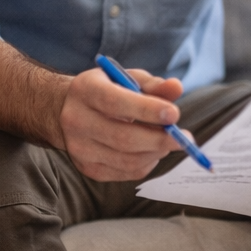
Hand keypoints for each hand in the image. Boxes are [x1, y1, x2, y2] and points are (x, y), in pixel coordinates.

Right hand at [58, 67, 182, 180]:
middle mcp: (76, 120)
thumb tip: (176, 88)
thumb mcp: (125, 78)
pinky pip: (125, 172)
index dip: (147, 110)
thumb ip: (152, 85)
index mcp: (86, 90)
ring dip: (155, 153)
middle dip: (158, 139)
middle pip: (123, 137)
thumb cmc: (105, 91)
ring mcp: (79, 148)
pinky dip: (146, 163)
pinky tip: (151, 151)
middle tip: (183, 138)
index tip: (174, 114)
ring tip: (168, 142)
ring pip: (126, 160)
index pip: (116, 102)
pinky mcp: (87, 168)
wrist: (66, 110)